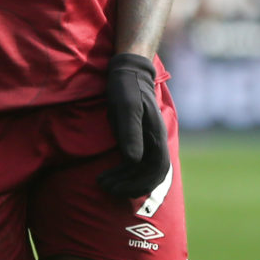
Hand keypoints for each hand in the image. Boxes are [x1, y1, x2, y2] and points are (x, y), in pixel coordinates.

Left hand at [99, 54, 170, 199]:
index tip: (115, 187)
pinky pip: (136, 165)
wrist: (128, 72)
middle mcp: (156, 142)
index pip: (156, 169)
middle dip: (130, 186)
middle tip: (105, 187)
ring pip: (143, 172)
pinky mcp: (139, 141)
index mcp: (156, 135)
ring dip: (125, 182)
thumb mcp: (126, 107)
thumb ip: (130, 132)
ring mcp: (148, 142)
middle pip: (151, 175)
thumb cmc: (126, 87)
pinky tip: (108, 176)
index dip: (138, 183)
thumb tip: (134, 160)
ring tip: (102, 183)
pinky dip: (124, 174)